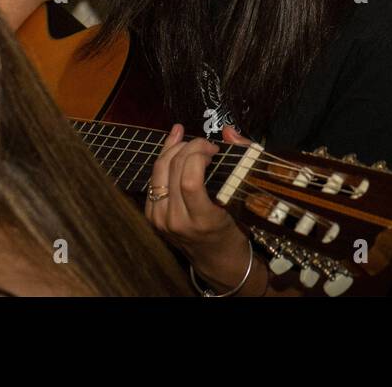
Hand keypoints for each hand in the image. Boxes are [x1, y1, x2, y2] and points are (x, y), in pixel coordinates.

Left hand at [145, 123, 257, 289]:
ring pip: (159, 169)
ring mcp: (159, 218)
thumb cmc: (234, 229)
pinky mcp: (150, 214)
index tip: (214, 150)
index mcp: (201, 220)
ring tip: (192, 143)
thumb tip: (228, 132)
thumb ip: (239, 162)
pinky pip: (154, 178)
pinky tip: (176, 147)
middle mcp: (175, 221)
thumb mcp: (240, 201)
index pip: (190, 181)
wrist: (216, 260)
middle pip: (173, 169)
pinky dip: (165, 159)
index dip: (198, 155)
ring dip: (174, 149)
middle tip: (206, 145)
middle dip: (190, 147)